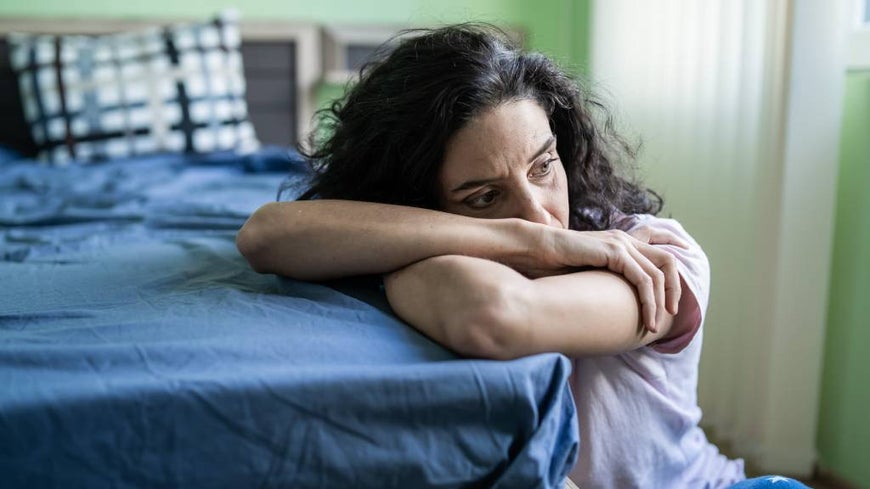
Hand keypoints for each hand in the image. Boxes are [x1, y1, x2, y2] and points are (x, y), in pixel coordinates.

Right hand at [545, 226, 684, 332]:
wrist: (534, 250)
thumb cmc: (552, 266)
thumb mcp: (586, 275)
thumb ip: (604, 282)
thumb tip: (612, 307)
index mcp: (619, 242)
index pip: (658, 249)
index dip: (671, 270)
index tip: (673, 296)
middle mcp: (624, 240)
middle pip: (667, 261)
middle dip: (674, 289)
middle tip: (672, 314)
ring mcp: (621, 244)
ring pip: (659, 273)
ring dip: (661, 302)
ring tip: (654, 324)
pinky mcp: (614, 252)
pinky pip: (644, 279)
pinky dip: (649, 301)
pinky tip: (647, 318)